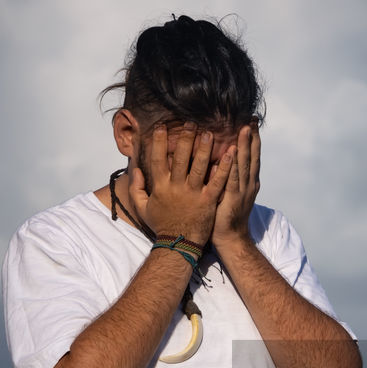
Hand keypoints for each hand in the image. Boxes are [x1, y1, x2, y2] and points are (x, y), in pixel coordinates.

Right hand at [130, 122, 231, 244]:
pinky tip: (230, 153)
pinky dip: (224, 166)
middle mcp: (176, 187)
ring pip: (199, 166)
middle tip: (190, 123)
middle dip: (185, 138)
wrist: (179, 245)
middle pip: (180, 157)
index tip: (161, 127)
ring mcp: (194, 193)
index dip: (159, 142)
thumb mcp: (143, 207)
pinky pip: (217, 180)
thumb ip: (137, 187)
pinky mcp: (209, 200)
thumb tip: (136, 168)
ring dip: (204, 148)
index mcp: (160, 186)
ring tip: (209, 133)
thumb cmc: (161, 225)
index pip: (157, 159)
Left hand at [211, 123, 260, 247]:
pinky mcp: (232, 198)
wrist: (230, 238)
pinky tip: (234, 152)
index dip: (253, 140)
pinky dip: (234, 164)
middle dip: (252, 138)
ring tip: (245, 129)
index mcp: (248, 182)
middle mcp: (248, 184)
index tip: (251, 123)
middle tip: (251, 120)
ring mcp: (242, 191)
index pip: (251, 157)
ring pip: (244, 164)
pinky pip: (233, 178)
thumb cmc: (224, 216)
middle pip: (252, 156)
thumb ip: (226, 176)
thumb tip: (218, 159)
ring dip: (245, 146)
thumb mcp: (228, 192)